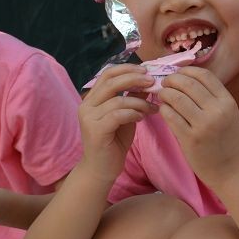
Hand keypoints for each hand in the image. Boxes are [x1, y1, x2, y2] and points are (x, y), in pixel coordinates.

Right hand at [78, 64, 156, 182]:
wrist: (101, 170)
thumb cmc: (114, 143)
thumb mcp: (126, 116)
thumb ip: (133, 99)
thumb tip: (149, 82)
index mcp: (92, 98)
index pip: (107, 74)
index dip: (127, 68)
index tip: (146, 70)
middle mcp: (86, 105)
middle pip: (110, 82)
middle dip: (134, 79)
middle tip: (152, 82)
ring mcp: (88, 118)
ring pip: (117, 100)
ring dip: (139, 101)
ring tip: (152, 108)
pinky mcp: (95, 130)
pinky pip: (117, 115)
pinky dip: (133, 113)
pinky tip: (142, 118)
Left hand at [157, 66, 238, 187]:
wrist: (234, 172)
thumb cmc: (229, 142)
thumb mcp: (228, 114)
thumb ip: (212, 98)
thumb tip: (185, 80)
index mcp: (227, 101)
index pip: (204, 75)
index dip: (186, 71)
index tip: (178, 74)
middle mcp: (217, 110)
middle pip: (187, 83)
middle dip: (171, 80)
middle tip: (164, 84)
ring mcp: (203, 125)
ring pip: (175, 97)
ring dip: (164, 94)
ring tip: (162, 96)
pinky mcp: (190, 139)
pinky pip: (170, 116)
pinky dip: (163, 109)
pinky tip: (163, 111)